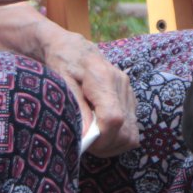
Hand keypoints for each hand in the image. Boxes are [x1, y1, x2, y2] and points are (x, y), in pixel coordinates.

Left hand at [39, 26, 138, 156]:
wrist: (69, 47)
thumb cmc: (60, 64)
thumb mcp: (61, 83)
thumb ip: (76, 108)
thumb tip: (86, 135)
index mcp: (102, 78)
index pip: (113, 118)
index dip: (101, 138)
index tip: (85, 143)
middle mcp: (120, 83)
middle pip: (125, 130)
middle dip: (106, 145)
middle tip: (86, 144)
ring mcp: (127, 90)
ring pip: (132, 133)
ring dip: (114, 145)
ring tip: (94, 141)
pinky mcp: (129, 96)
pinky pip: (132, 127)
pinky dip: (119, 137)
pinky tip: (102, 134)